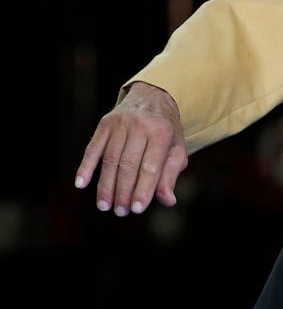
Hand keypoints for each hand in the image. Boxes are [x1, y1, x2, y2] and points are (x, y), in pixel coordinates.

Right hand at [74, 81, 187, 215]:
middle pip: (128, 164)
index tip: (137, 209)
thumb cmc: (166, 130)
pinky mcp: (104, 124)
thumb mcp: (176, 149)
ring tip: (104, 205)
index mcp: (161, 132)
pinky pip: (93, 148)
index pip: (150, 167)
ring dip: (105, 185)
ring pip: (110, 159)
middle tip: (120, 211)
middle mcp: (139, 126)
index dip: (143, 189)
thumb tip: (168, 200)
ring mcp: (120, 123)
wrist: (152, 97)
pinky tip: (80, 184)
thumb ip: (171, 174)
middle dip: (123, 191)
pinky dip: (85, 166)